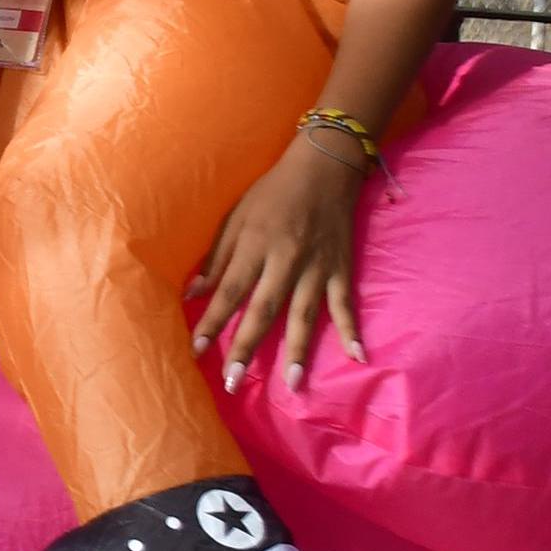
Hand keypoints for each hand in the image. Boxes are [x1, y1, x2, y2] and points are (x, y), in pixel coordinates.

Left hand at [186, 128, 367, 392]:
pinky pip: (346, 303)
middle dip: (247, 346)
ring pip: (305, 314)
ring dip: (299, 350)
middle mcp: (286, 259)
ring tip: (292, 384)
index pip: (229, 290)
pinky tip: (357, 356)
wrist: (324, 167)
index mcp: (255, 244)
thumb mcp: (236, 218)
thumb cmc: (271, 192)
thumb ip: (217, 258)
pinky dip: (352, 329)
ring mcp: (317, 266)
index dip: (211, 321)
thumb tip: (193, 293)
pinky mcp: (342, 268)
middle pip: (264, 309)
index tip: (195, 351)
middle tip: (233, 381)